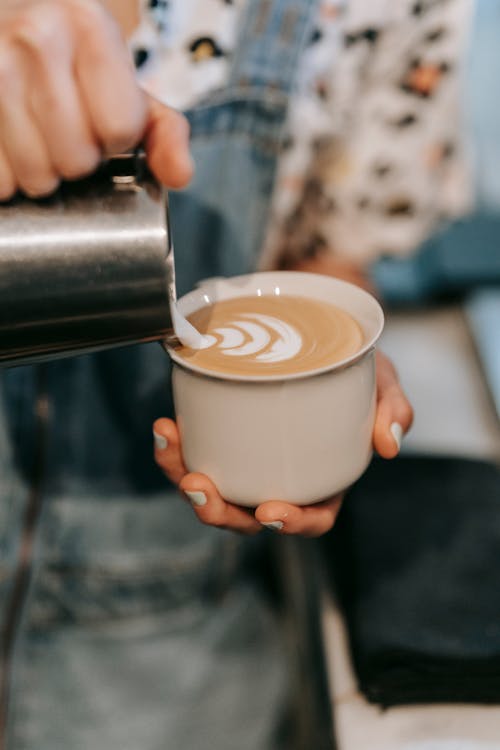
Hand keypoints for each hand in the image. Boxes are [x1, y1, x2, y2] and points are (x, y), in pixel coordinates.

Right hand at [0, 0, 192, 199]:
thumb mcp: (126, 84)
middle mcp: (35, 36)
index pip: (120, 127)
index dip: (116, 139)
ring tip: (40, 140)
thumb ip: (164, 132)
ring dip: (43, 174)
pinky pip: (0, 181)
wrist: (12, 19)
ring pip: (36, 175)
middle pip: (77, 159)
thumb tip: (180, 175)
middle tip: (68, 134)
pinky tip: (13, 145)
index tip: (104, 124)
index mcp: (88, 24)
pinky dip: (9, 178)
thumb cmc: (73, 60)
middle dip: (78, 160)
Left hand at [153, 351, 412, 536]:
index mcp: (325, 479)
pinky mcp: (225, 436)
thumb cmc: (356, 369)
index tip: (269, 511)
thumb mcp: (383, 383)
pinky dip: (177, 448)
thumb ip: (394, 410)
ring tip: (170, 444)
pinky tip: (167, 427)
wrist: (323, 337)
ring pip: (214, 489)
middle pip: (247, 515)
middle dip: (217, 510)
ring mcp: (250, 460)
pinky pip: (197, 453)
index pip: (312, 517)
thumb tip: (389, 445)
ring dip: (184, 476)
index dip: (291, 525)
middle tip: (199, 486)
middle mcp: (283, 477)